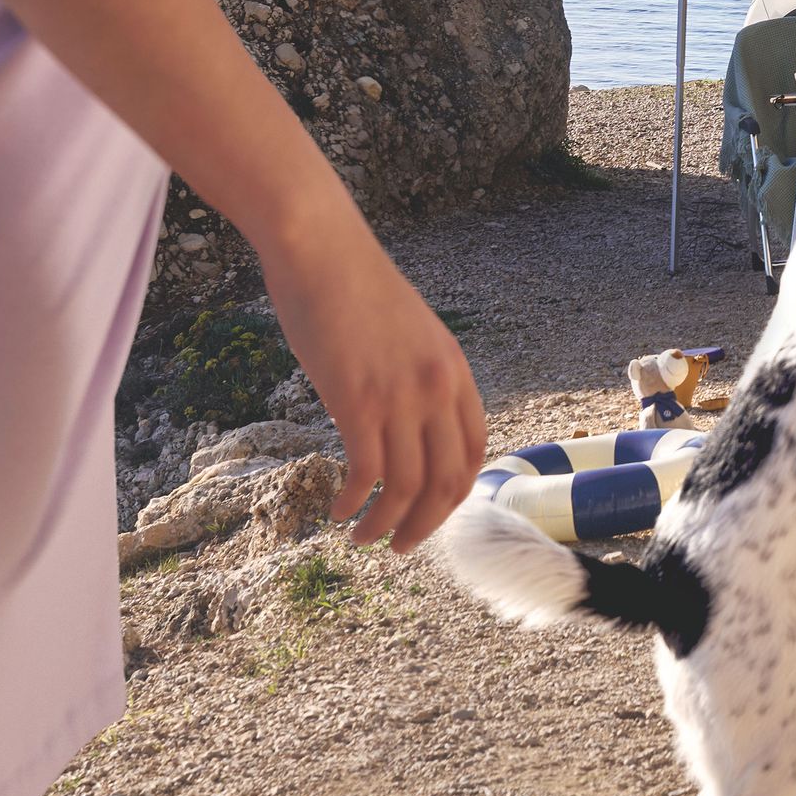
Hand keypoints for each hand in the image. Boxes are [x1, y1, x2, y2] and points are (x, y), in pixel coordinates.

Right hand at [262, 226, 487, 551]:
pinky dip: (356, 503)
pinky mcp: (357, 401)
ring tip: (363, 538)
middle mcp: (437, 388)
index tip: (431, 514)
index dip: (454, 495)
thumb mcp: (409, 334)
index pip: (473, 453)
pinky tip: (339, 511)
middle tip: (401, 546)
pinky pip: (367, 472)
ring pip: (406, 487)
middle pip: (448, 481)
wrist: (322, 249)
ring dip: (386, 525)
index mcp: (455, 372)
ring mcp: (400, 396)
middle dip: (426, 525)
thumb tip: (406, 423)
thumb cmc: (354, 287)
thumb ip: (417, 378)